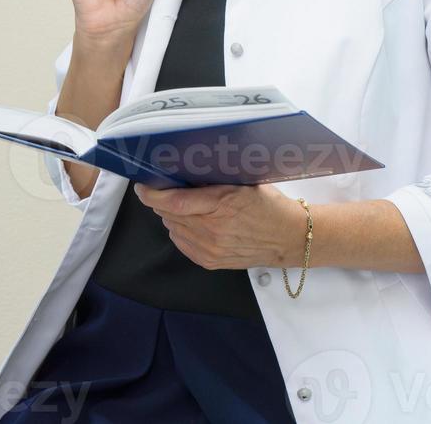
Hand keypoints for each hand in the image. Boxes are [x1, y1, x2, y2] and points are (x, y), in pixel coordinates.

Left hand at [134, 182, 307, 269]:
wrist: (287, 238)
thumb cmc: (269, 205)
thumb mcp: (243, 182)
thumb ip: (214, 178)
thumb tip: (184, 169)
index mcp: (222, 204)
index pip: (175, 201)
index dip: (153, 194)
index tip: (143, 186)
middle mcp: (212, 230)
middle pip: (169, 214)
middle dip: (163, 200)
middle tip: (169, 188)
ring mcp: (210, 249)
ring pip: (173, 227)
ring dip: (173, 215)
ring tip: (189, 205)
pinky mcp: (210, 261)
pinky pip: (181, 242)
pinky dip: (181, 229)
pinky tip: (194, 221)